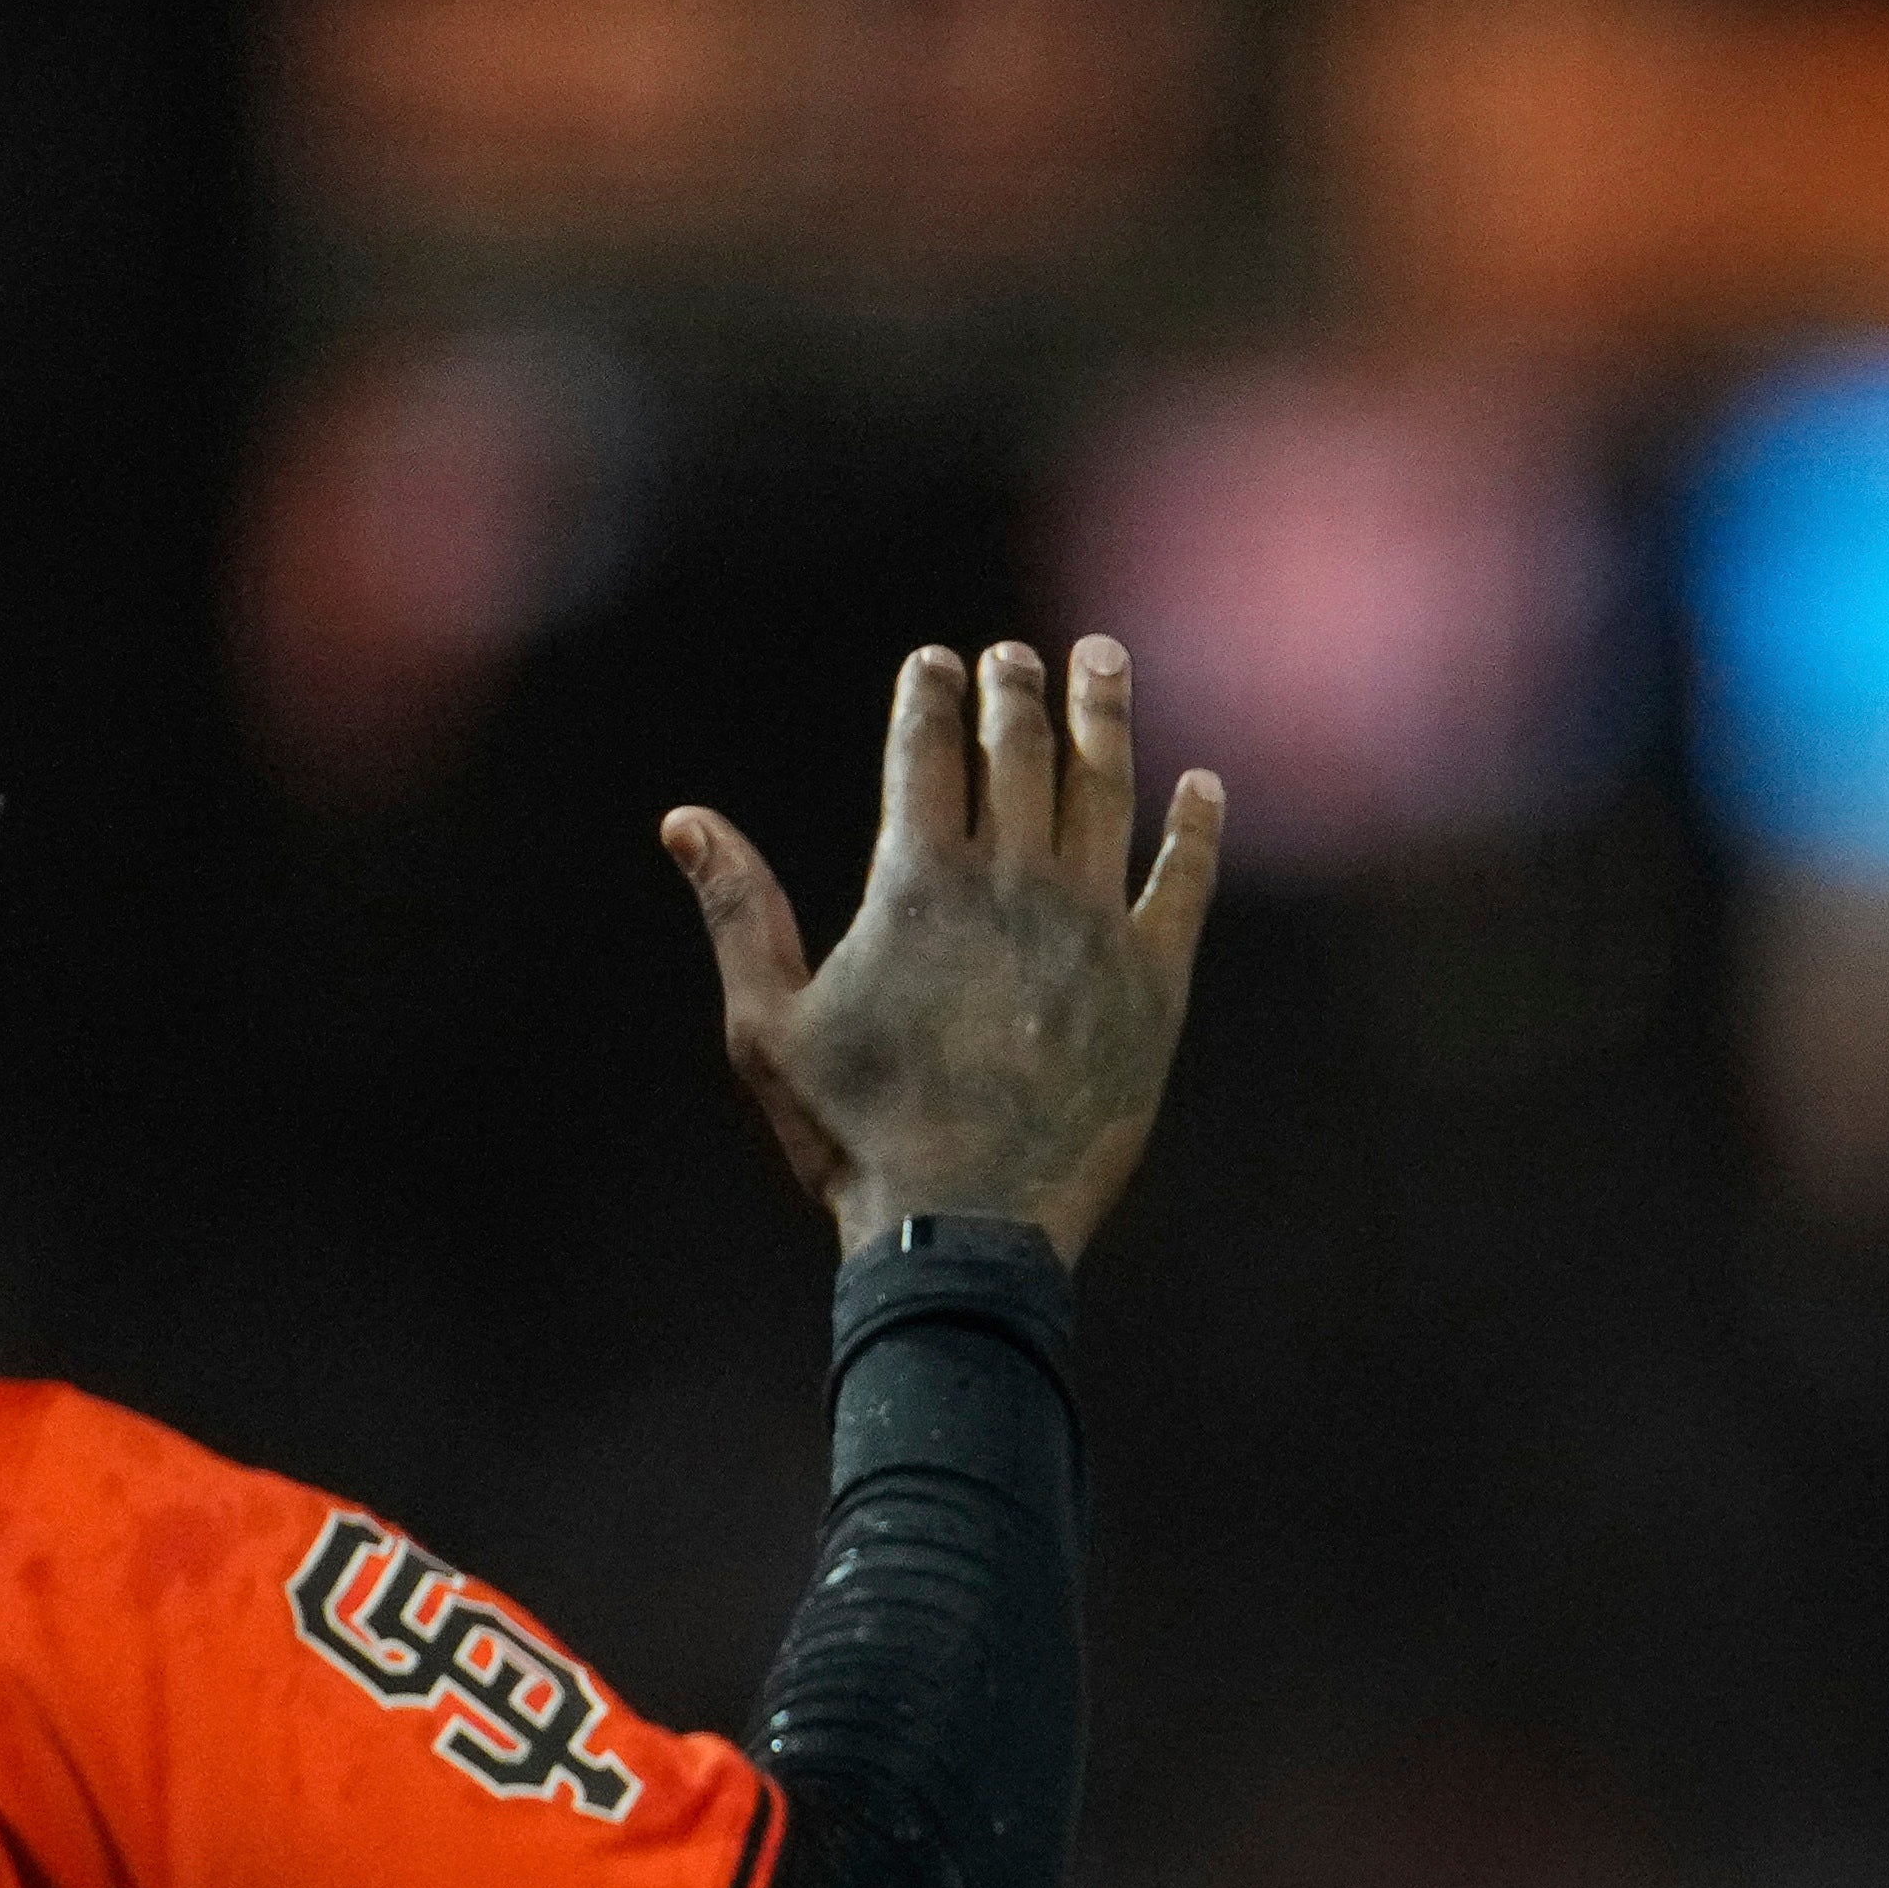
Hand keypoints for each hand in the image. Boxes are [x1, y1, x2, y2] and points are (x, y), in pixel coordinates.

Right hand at [668, 636, 1221, 1261]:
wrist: (968, 1230)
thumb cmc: (856, 1135)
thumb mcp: (768, 1024)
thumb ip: (737, 910)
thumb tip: (684, 818)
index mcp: (918, 882)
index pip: (927, 751)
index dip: (932, 695)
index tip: (939, 661)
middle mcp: (1015, 885)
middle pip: (1021, 752)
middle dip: (1017, 692)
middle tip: (1020, 657)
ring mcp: (1093, 929)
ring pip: (1106, 792)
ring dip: (1105, 718)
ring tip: (1105, 662)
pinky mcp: (1155, 985)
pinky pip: (1184, 885)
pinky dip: (1195, 829)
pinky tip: (1203, 787)